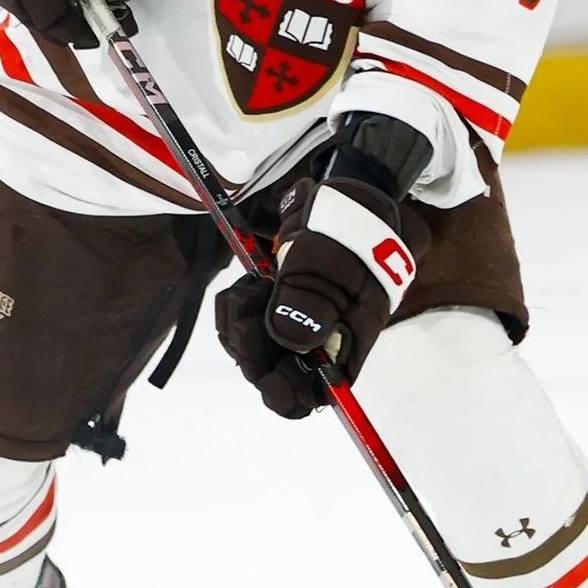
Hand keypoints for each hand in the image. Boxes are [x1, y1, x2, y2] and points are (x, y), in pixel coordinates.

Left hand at [215, 125, 425, 417]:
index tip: (260, 366)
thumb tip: (291, 342)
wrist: (349, 192)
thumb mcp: (326, 256)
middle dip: (251, 349)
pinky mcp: (283, 306)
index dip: (284, 391)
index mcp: (348, 341)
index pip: (316, 395)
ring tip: (246, 289)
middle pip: (279, 376)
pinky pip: (251, 325)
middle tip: (245, 309)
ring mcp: (301, 324)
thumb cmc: (346, 225)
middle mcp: (324, 342)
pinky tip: (244, 286)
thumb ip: (310, 298)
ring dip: (240, 325)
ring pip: (259, 351)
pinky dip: (239, 309)